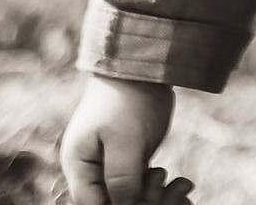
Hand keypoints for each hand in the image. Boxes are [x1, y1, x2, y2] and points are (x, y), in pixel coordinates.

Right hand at [58, 77, 177, 204]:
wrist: (144, 66)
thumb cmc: (128, 99)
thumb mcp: (124, 140)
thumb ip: (121, 178)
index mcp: (78, 164)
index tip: (142, 200)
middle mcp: (90, 167)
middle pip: (110, 202)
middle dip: (138, 201)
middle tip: (164, 187)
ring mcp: (110, 163)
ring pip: (128, 195)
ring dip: (152, 195)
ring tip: (175, 184)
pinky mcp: (130, 158)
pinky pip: (140, 183)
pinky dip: (156, 185)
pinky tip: (176, 182)